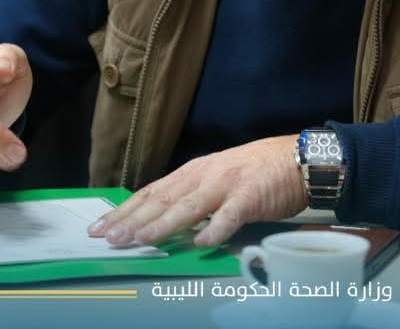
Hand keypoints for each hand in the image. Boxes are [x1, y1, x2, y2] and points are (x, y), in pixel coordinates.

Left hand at [88, 135, 307, 247]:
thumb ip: (192, 196)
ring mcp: (227, 184)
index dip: (126, 209)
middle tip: (109, 237)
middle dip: (133, 219)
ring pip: (189, 206)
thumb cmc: (257, 171)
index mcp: (194, 171)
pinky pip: (230, 215)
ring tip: (142, 239)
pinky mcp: (251, 197)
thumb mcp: (217, 177)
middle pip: (163, 198)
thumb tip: (161, 219)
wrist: (298, 158)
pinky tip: (200, 242)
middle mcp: (205, 175)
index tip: (101, 226)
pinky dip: (215, 228)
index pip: (152, 191)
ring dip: (164, 224)